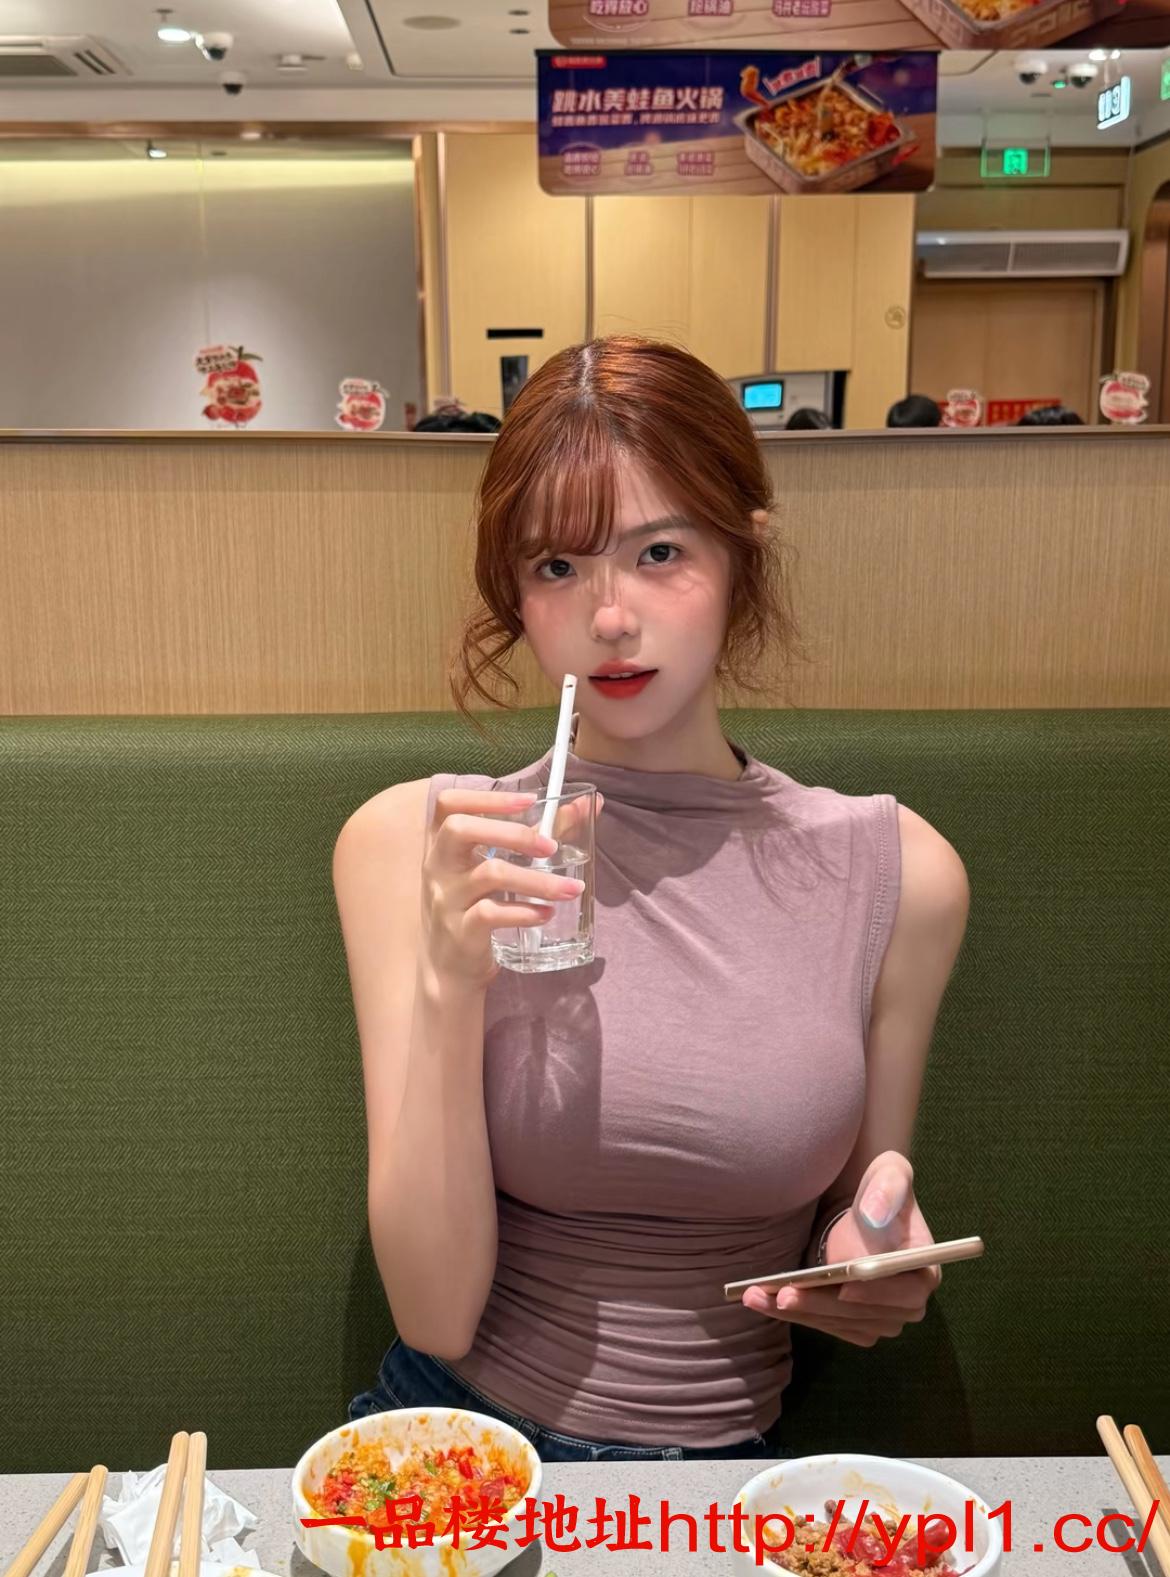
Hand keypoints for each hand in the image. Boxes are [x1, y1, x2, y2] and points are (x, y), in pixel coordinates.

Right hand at [420, 787, 603, 992]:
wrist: (449, 970)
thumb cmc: (475, 908)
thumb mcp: (491, 871)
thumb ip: (535, 837)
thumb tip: (589, 805)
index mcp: (442, 845)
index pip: (449, 804)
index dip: (486, 797)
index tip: (529, 799)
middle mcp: (438, 867)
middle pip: (461, 829)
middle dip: (512, 832)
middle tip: (551, 848)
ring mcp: (446, 899)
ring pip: (490, 874)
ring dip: (537, 880)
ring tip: (571, 890)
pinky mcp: (460, 931)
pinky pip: (491, 914)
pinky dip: (525, 912)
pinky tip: (545, 914)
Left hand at [741, 1150, 939, 1346]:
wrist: (860, 1210)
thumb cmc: (881, 1189)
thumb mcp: (891, 1173)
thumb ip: (888, 1187)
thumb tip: (874, 1216)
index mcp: (924, 1271)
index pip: (907, 1293)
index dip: (876, 1293)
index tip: (844, 1285)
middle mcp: (906, 1304)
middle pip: (865, 1315)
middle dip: (823, 1305)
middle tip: (784, 1294)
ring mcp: (879, 1318)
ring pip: (838, 1322)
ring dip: (799, 1312)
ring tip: (757, 1296)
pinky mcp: (852, 1323)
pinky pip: (824, 1324)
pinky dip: (794, 1313)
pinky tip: (761, 1300)